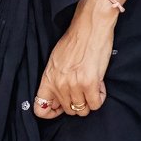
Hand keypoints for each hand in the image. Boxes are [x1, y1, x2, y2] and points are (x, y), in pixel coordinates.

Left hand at [35, 0, 117, 119]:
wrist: (90, 27)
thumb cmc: (76, 41)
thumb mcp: (56, 61)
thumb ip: (55, 80)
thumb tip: (56, 101)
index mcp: (48, 78)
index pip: (40, 110)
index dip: (52, 113)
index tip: (61, 108)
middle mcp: (58, 83)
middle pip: (68, 111)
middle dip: (77, 102)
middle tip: (83, 86)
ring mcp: (73, 84)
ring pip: (82, 110)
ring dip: (90, 99)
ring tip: (92, 84)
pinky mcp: (89, 83)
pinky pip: (95, 104)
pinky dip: (100, 97)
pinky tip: (99, 84)